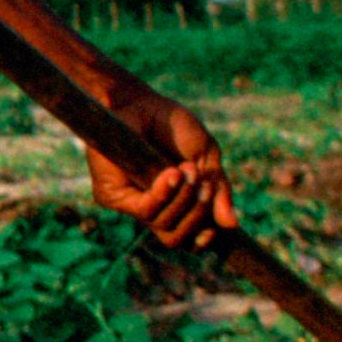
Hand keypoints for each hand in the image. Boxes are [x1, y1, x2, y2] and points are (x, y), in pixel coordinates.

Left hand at [84, 85, 236, 249]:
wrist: (140, 102)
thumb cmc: (173, 127)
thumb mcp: (206, 157)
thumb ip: (218, 191)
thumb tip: (231, 225)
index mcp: (173, 204)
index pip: (186, 239)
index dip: (204, 238)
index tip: (216, 228)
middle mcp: (151, 208)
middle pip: (178, 239)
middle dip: (199, 215)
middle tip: (205, 185)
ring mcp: (130, 204)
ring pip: (164, 226)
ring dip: (184, 200)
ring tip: (188, 170)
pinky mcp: (110, 195)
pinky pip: (144, 210)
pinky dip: (164, 194)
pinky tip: (172, 174)